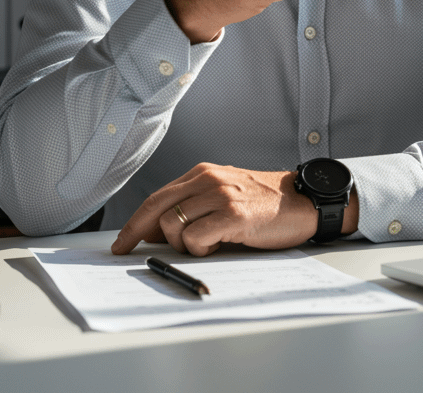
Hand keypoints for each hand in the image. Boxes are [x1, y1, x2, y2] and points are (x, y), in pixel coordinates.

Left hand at [110, 163, 320, 256]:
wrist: (300, 202)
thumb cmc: (262, 204)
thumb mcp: (223, 196)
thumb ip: (192, 207)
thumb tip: (155, 231)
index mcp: (203, 174)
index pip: (158, 196)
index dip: (136, 220)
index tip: (122, 240)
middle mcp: (208, 180)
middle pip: (157, 206)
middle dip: (136, 231)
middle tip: (126, 250)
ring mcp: (220, 196)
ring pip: (173, 225)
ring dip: (181, 244)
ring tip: (205, 245)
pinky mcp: (233, 215)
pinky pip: (195, 238)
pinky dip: (199, 250)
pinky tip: (216, 246)